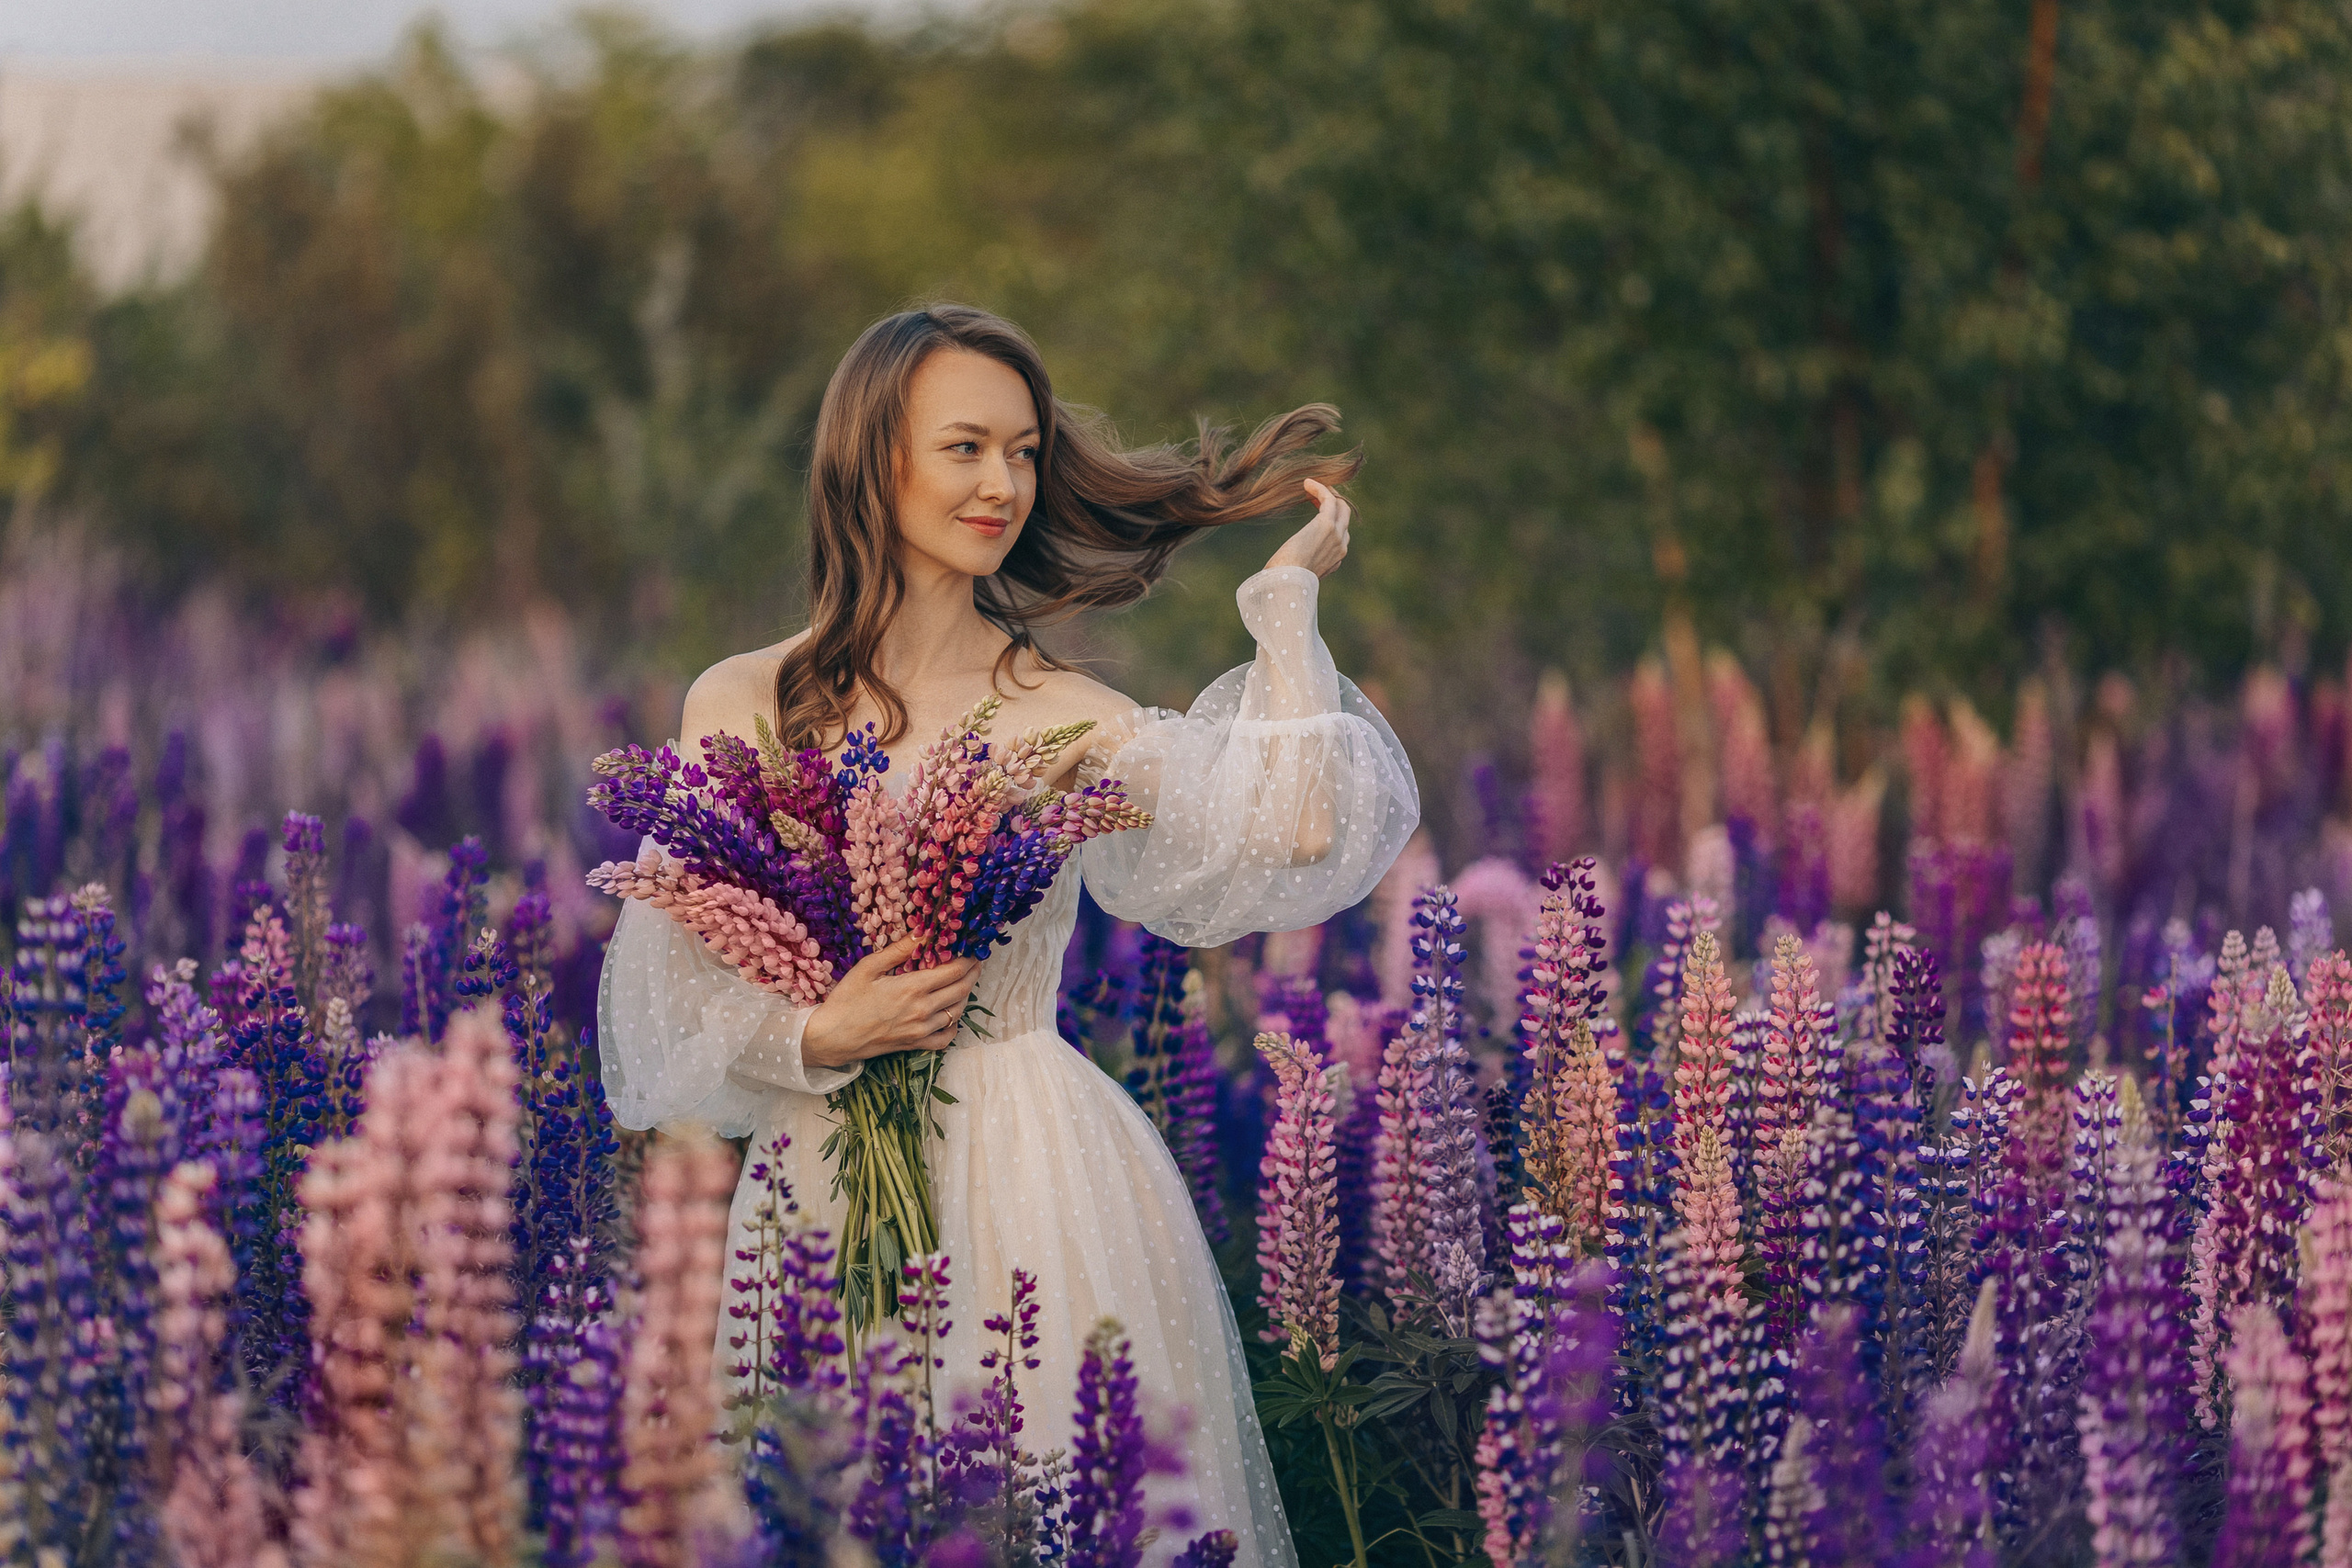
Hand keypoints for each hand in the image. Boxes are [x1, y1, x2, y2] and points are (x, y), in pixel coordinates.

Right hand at [801, 937, 981, 1069]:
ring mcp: (920, 1030)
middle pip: (961, 990)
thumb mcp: (868, 967)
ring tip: (963, 983)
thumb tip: (922, 933)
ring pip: (957, 1012)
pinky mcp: (915, 1045)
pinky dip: (953, 1026)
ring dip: (965, 996)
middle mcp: (922, 1010)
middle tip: (974, 963)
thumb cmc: (847, 1000)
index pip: (954, 971)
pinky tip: (949, 1014)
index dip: (968, 959)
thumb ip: (898, 950)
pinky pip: (945, 1038)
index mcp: (912, 987)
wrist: (831, 1038)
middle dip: (972, 974)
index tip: (971, 950)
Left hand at [1265, 478, 1352, 577]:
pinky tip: (1307, 483)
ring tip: (1310, 486)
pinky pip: (1329, 499)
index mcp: (1335, 560)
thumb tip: (1290, 562)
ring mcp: (1336, 535)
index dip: (1329, 519)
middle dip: (1333, 502)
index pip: (1341, 534)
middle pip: (1344, 516)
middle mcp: (1341, 547)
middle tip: (1316, 494)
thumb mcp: (1297, 573)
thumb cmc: (1284, 580)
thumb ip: (1302, 565)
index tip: (1314, 509)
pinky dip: (1320, 489)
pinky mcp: (1326, 524)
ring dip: (1327, 493)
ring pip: (1340, 505)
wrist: (1285, 582)